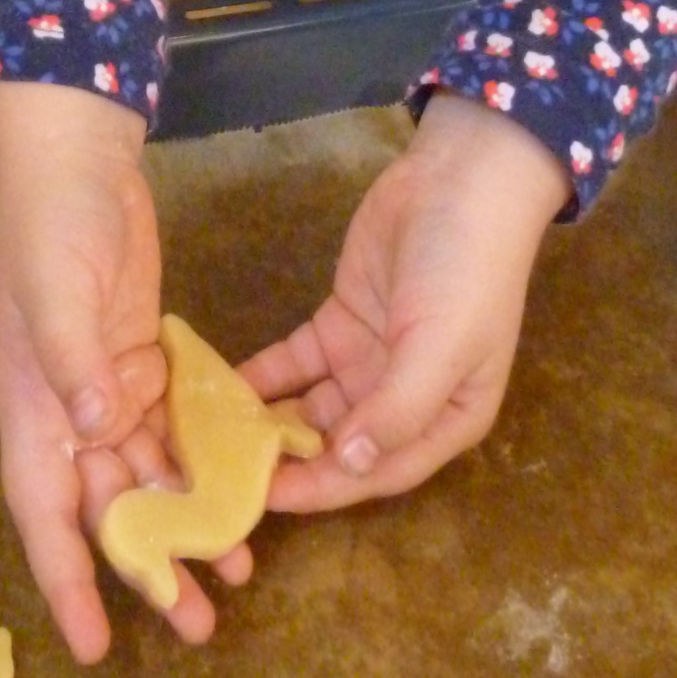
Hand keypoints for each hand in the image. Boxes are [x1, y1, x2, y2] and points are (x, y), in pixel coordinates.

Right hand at [0, 79, 249, 661]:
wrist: (76, 160)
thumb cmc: (51, 225)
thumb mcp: (56, 291)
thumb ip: (73, 362)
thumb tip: (95, 430)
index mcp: (33, 408)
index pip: (46, 515)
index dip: (69, 582)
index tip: (96, 643)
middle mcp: (67, 412)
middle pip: (107, 510)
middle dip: (148, 567)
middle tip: (198, 624)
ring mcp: (106, 387)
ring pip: (148, 477)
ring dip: (187, 522)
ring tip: (238, 570)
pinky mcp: (144, 359)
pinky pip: (175, 428)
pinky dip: (202, 463)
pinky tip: (244, 489)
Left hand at [242, 90, 570, 512]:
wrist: (461, 179)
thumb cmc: (466, 271)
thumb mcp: (443, 345)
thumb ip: (397, 409)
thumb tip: (350, 463)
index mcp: (446, 419)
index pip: (377, 472)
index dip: (322, 489)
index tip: (261, 499)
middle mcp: (406, 399)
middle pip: (339, 447)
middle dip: (288, 464)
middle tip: (220, 475)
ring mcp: (370, 358)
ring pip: (312, 408)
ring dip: (269, 423)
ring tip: (210, 435)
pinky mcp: (341, 320)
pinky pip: (296, 362)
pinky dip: (264, 377)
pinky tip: (220, 388)